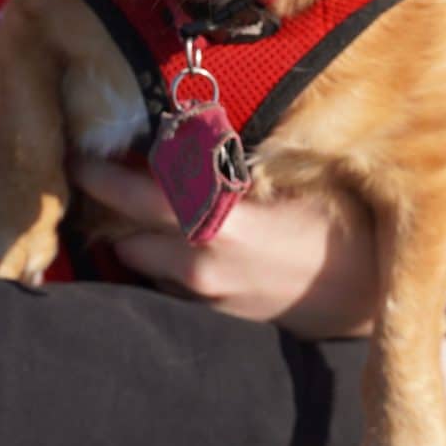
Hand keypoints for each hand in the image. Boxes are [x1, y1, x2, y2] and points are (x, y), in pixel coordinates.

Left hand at [72, 160, 378, 338]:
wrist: (369, 300)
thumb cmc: (338, 225)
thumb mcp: (291, 178)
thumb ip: (231, 161)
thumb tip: (182, 128)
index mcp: (216, 227)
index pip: (136, 198)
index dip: (101, 175)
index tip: (76, 153)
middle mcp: (199, 267)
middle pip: (124, 236)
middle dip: (108, 209)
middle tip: (92, 172)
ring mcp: (204, 299)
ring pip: (141, 263)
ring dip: (133, 236)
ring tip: (131, 203)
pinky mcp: (212, 317)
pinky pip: (166, 285)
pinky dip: (159, 260)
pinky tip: (172, 237)